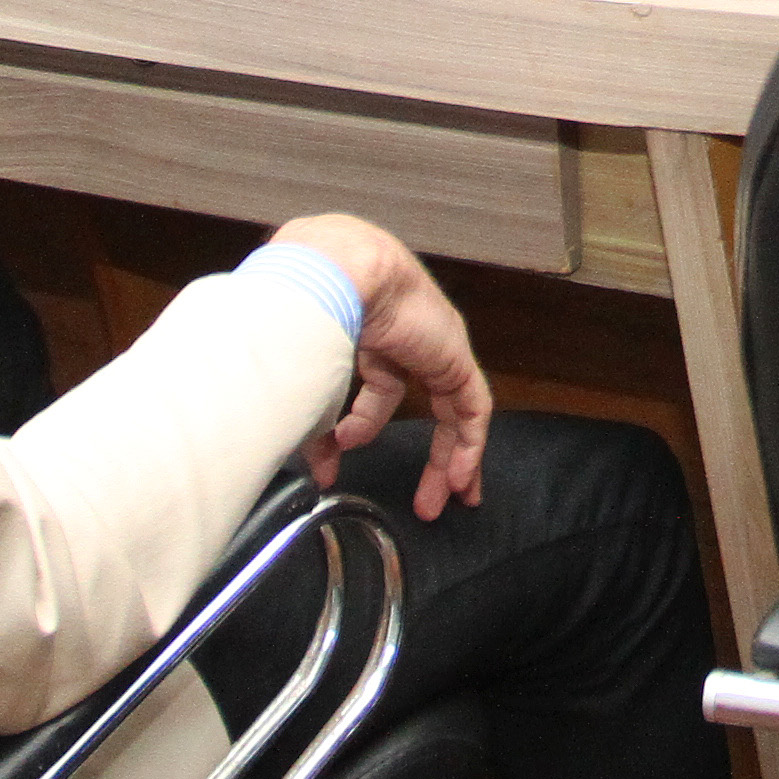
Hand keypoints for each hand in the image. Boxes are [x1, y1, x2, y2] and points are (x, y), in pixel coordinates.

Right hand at [271, 213, 491, 517]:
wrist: (334, 276)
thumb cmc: (307, 315)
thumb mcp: (310, 384)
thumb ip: (315, 426)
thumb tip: (318, 471)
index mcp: (366, 337)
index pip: (378, 389)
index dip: (364, 426)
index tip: (346, 458)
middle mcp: (405, 341)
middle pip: (425, 404)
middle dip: (425, 454)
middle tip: (425, 500)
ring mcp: (435, 347)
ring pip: (453, 410)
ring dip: (448, 459)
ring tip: (439, 502)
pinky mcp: (455, 357)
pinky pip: (471, 407)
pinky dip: (468, 444)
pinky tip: (459, 478)